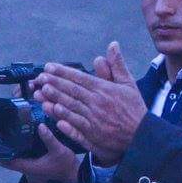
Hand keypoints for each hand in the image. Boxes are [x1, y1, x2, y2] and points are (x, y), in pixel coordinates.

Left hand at [0, 123, 80, 182]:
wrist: (74, 173)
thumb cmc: (65, 164)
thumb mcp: (58, 150)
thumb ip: (49, 138)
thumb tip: (39, 125)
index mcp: (28, 166)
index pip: (6, 161)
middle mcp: (26, 166)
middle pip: (8, 158)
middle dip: (3, 147)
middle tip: (0, 131)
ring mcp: (30, 164)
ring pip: (15, 156)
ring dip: (11, 147)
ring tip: (9, 130)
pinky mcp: (35, 161)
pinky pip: (22, 154)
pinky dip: (19, 147)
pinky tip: (22, 134)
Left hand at [32, 47, 146, 166]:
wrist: (142, 136)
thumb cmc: (134, 109)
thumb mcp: (129, 84)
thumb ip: (117, 65)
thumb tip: (112, 45)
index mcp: (104, 90)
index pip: (79, 78)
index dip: (62, 72)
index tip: (48, 67)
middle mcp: (96, 104)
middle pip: (72, 92)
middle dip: (54, 84)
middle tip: (39, 78)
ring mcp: (93, 122)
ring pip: (70, 109)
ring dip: (54, 101)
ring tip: (40, 94)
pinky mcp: (92, 137)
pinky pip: (76, 130)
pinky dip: (66, 125)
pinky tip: (55, 118)